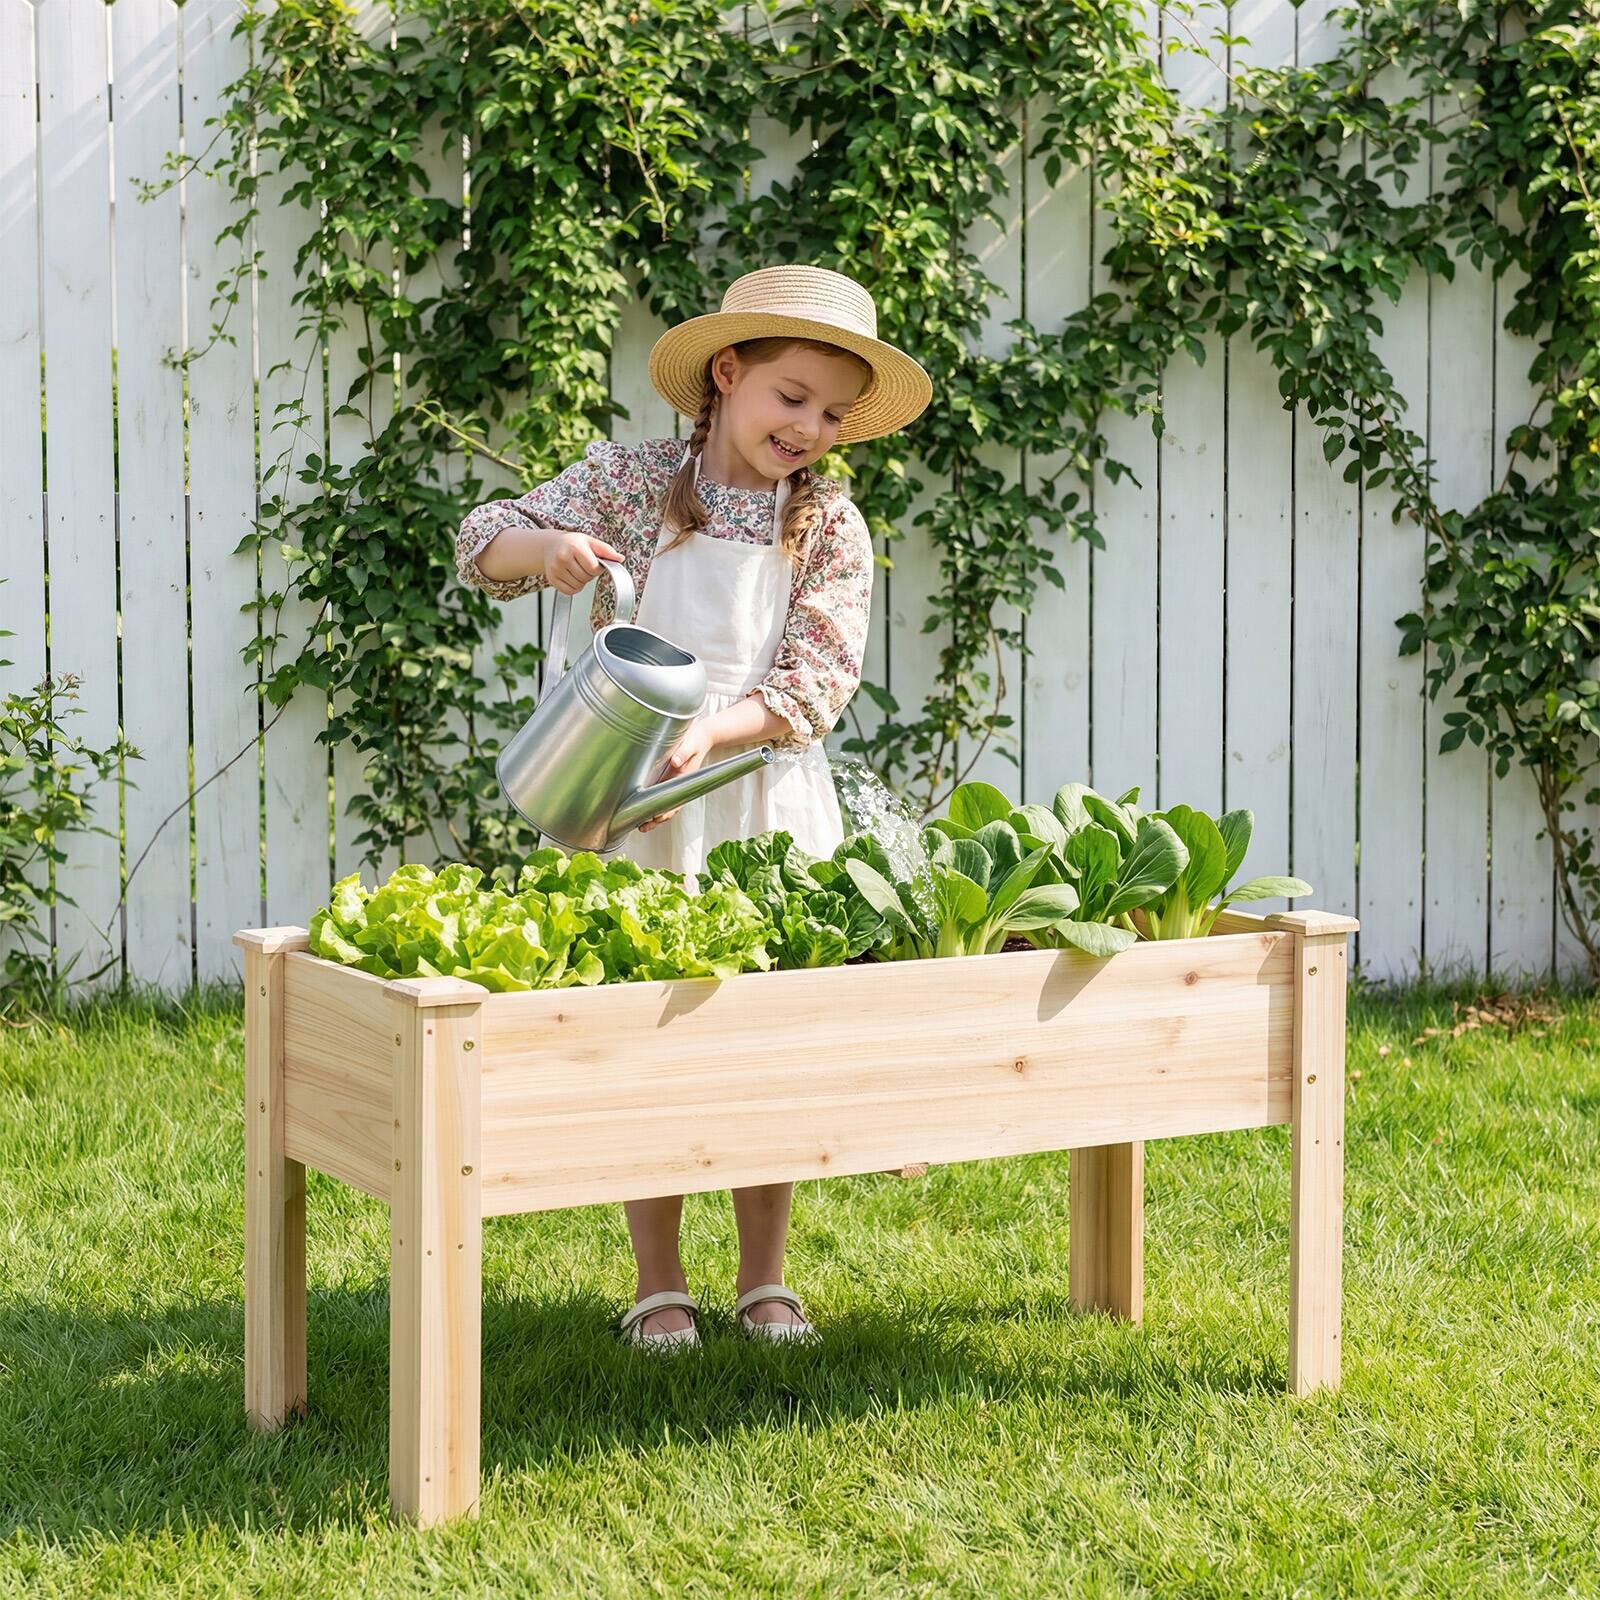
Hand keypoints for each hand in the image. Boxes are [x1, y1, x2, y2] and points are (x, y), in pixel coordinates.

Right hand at [539, 529, 625, 594]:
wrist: (550, 545)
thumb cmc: (572, 543)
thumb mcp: (590, 541)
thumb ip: (606, 550)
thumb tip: (620, 558)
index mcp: (574, 547)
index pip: (593, 568)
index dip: (598, 569)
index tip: (596, 563)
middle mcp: (563, 557)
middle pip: (586, 578)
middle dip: (589, 574)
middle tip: (584, 565)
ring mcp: (555, 569)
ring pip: (579, 586)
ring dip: (582, 581)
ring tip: (577, 569)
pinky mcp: (552, 579)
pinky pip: (569, 591)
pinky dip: (574, 587)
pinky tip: (572, 576)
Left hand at [637, 717, 719, 832]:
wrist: (703, 736)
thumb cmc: (696, 741)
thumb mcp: (691, 744)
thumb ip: (684, 752)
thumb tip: (675, 762)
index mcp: (684, 779)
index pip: (675, 801)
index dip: (665, 811)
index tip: (655, 819)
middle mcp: (680, 785)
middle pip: (669, 808)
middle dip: (656, 819)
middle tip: (643, 827)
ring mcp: (676, 784)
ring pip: (666, 805)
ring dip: (655, 816)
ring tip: (641, 826)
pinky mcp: (671, 780)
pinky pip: (664, 797)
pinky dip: (655, 806)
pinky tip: (645, 810)